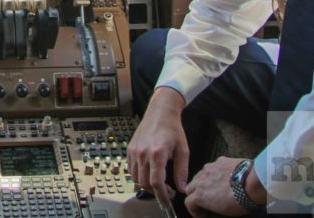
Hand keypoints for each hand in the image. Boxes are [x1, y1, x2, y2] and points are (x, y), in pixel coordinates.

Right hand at [127, 87, 189, 214]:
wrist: (160, 111)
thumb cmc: (173, 128)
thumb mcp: (183, 150)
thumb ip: (182, 171)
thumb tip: (181, 188)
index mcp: (157, 153)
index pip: (156, 183)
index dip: (162, 196)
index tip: (168, 202)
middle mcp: (143, 153)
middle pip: (144, 183)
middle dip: (156, 192)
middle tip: (167, 192)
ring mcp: (134, 151)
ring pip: (136, 178)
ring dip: (146, 185)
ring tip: (158, 184)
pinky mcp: (130, 149)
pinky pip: (131, 169)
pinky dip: (139, 176)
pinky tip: (149, 174)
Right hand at [185, 156, 247, 217]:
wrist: (253, 182)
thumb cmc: (240, 200)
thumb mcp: (225, 212)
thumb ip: (213, 208)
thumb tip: (214, 209)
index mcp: (200, 195)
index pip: (188, 202)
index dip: (194, 210)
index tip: (201, 214)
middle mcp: (201, 179)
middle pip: (190, 187)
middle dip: (195, 194)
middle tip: (205, 201)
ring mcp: (210, 168)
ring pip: (199, 175)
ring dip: (203, 182)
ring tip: (214, 188)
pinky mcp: (219, 161)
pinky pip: (212, 167)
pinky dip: (214, 173)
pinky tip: (225, 178)